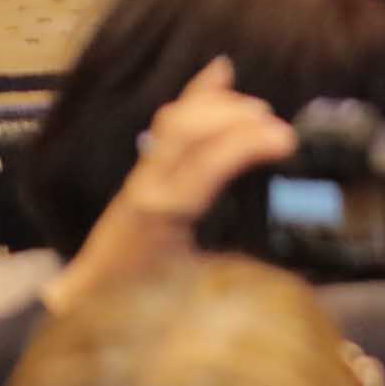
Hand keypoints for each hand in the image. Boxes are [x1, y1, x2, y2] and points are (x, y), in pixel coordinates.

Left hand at [48, 56, 291, 313]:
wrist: (86, 313)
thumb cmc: (138, 311)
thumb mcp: (191, 300)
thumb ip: (238, 280)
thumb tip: (299, 270)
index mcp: (160, 215)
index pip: (203, 163)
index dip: (245, 145)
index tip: (287, 141)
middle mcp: (147, 186)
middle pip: (186, 128)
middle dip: (235, 117)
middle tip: (279, 129)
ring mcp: (142, 176)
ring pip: (175, 120)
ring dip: (220, 107)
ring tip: (259, 112)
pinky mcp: (144, 175)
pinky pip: (169, 126)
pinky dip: (197, 96)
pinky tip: (222, 72)